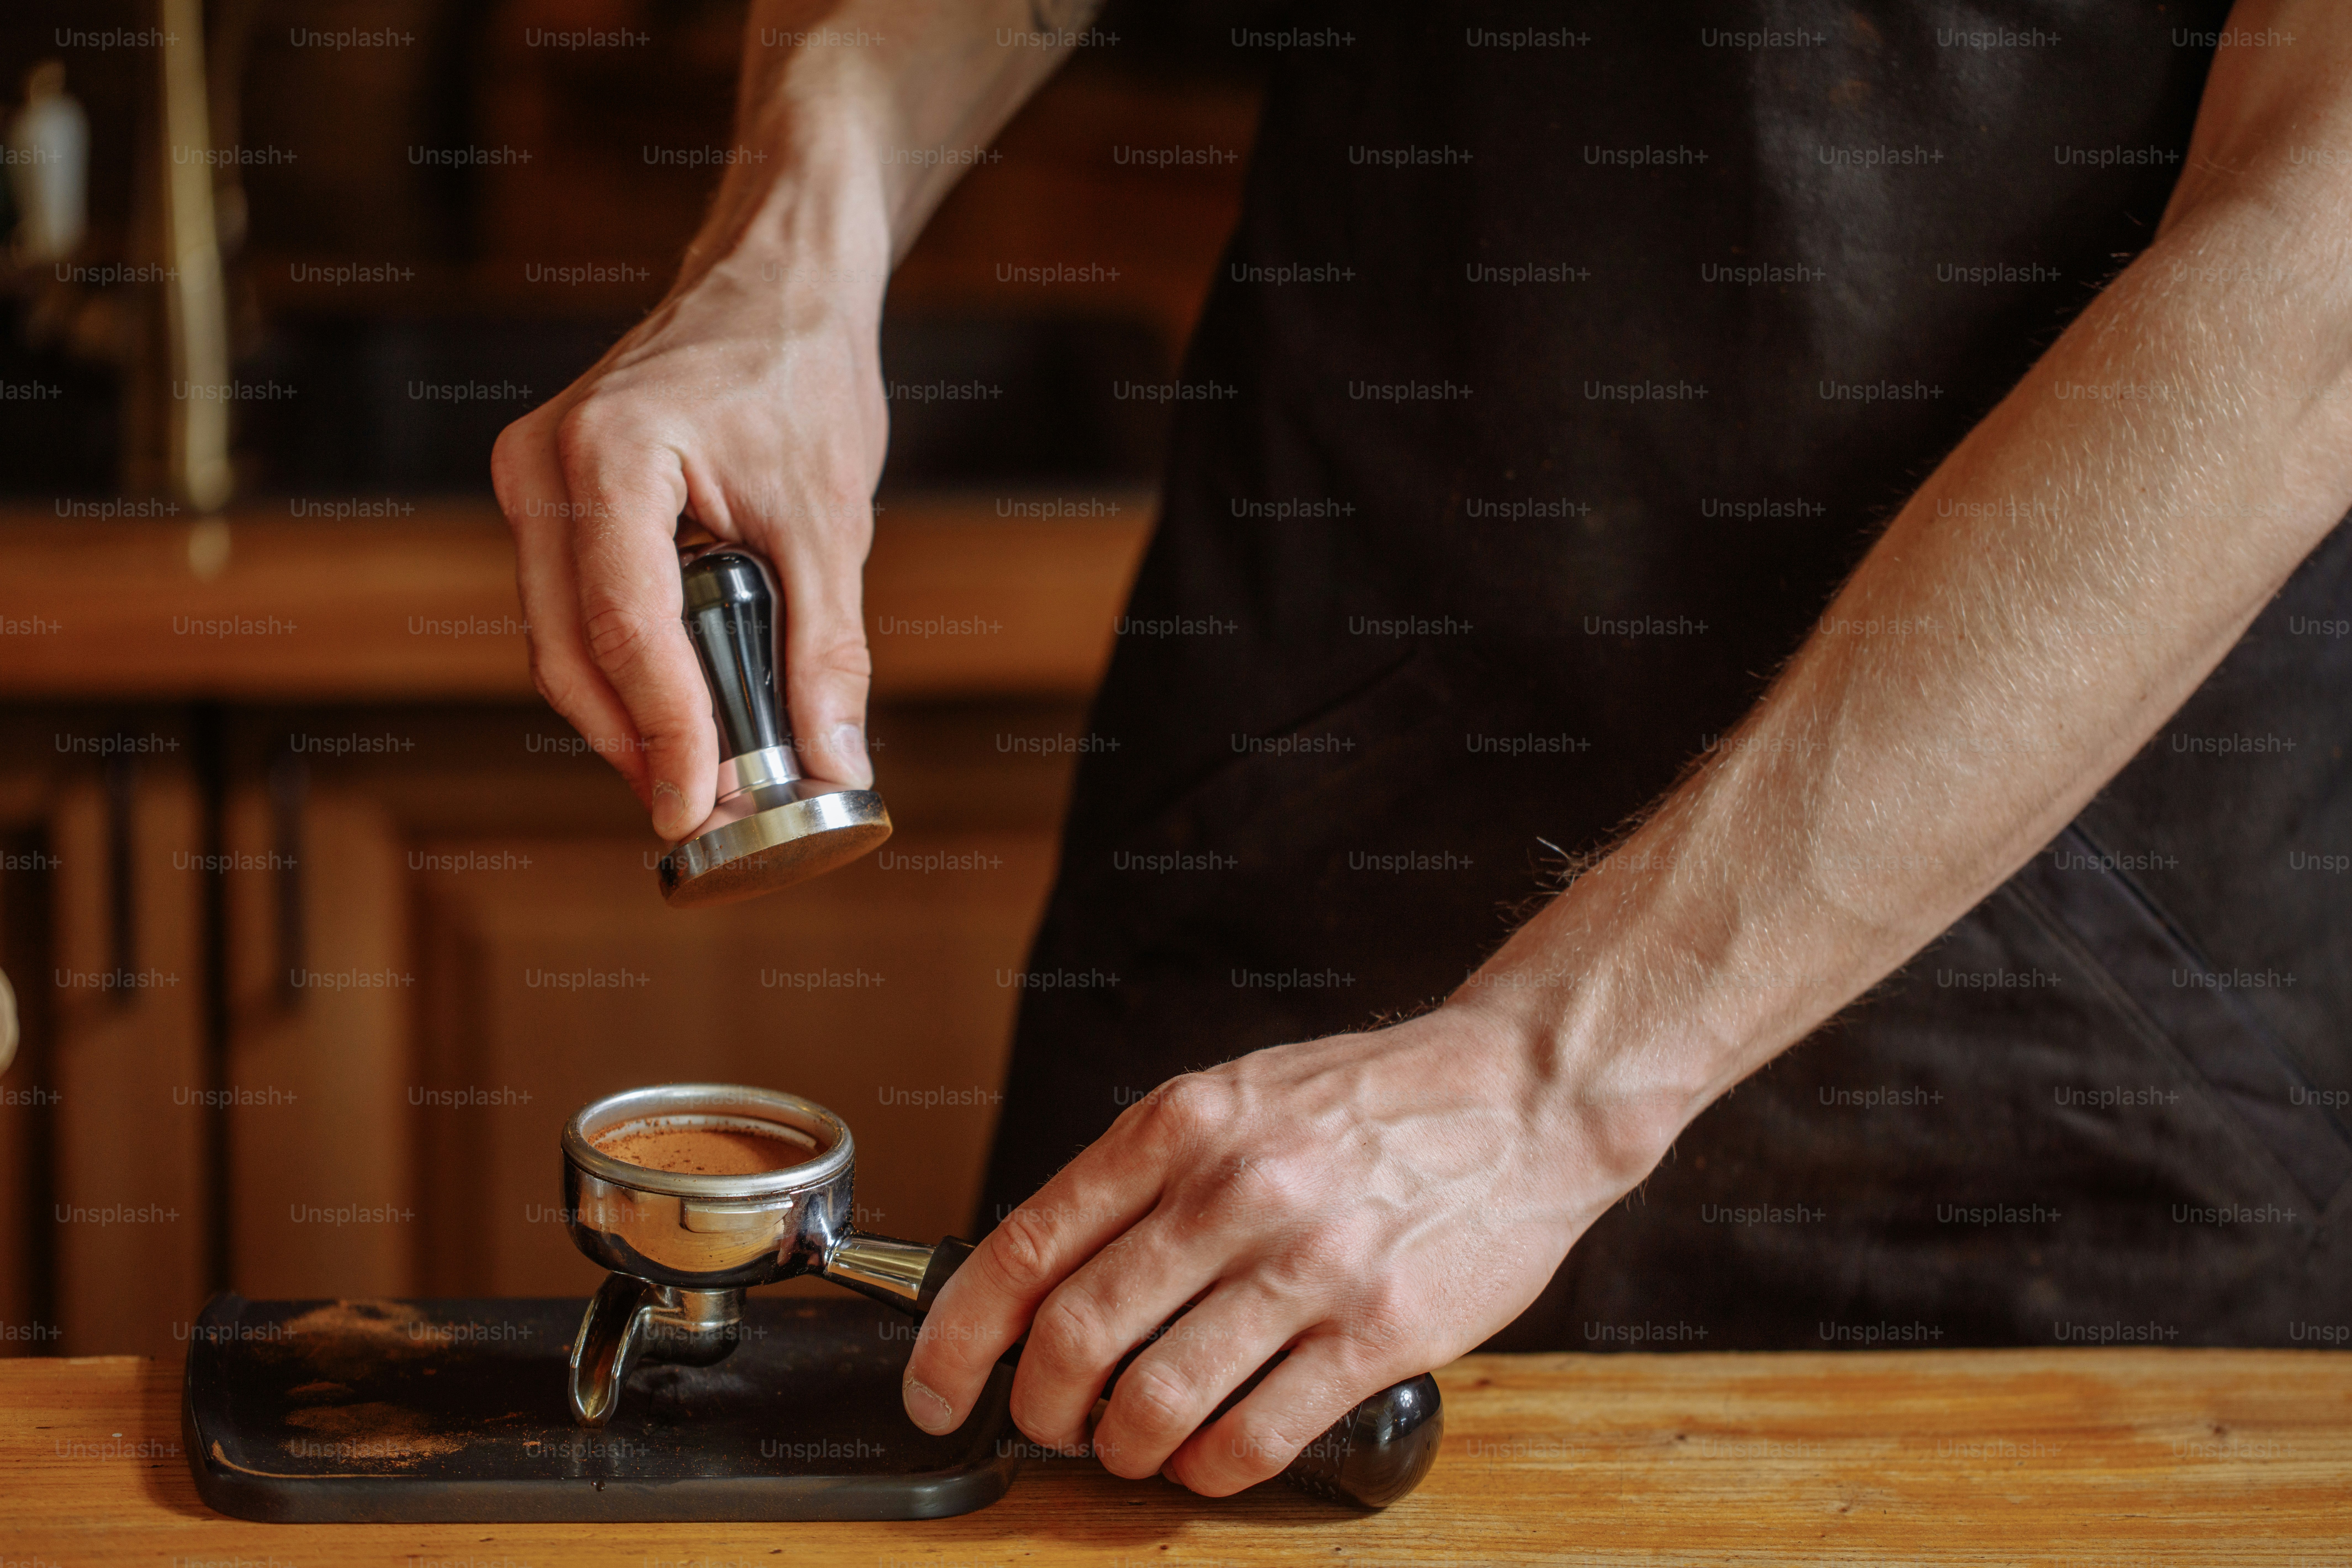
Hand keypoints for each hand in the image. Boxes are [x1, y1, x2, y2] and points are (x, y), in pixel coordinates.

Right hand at [491, 231, 887, 841]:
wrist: (775, 281)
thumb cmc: (802, 374)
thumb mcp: (831, 520)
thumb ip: (827, 646)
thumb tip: (836, 761)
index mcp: (609, 459)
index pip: (625, 631)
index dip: (663, 735)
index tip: (696, 811)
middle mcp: (544, 471)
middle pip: (573, 653)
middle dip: (636, 744)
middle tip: (700, 818)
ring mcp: (534, 485)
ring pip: (563, 644)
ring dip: (625, 719)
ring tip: (699, 780)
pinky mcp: (551, 502)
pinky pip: (574, 612)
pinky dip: (622, 672)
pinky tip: (678, 713)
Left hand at [900, 995, 1662, 1494]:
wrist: (1523, 1092)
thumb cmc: (1371, 1101)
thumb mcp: (1232, 1100)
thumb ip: (1141, 1178)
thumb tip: (1046, 1275)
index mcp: (1181, 1127)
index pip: (1026, 1248)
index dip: (959, 1336)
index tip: (936, 1388)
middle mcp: (1233, 1192)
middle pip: (1076, 1338)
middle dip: (1041, 1409)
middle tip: (1051, 1426)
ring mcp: (1307, 1264)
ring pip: (1157, 1402)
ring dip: (1123, 1450)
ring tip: (1133, 1447)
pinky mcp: (1378, 1331)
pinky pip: (1255, 1435)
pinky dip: (1210, 1468)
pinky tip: (1211, 1457)